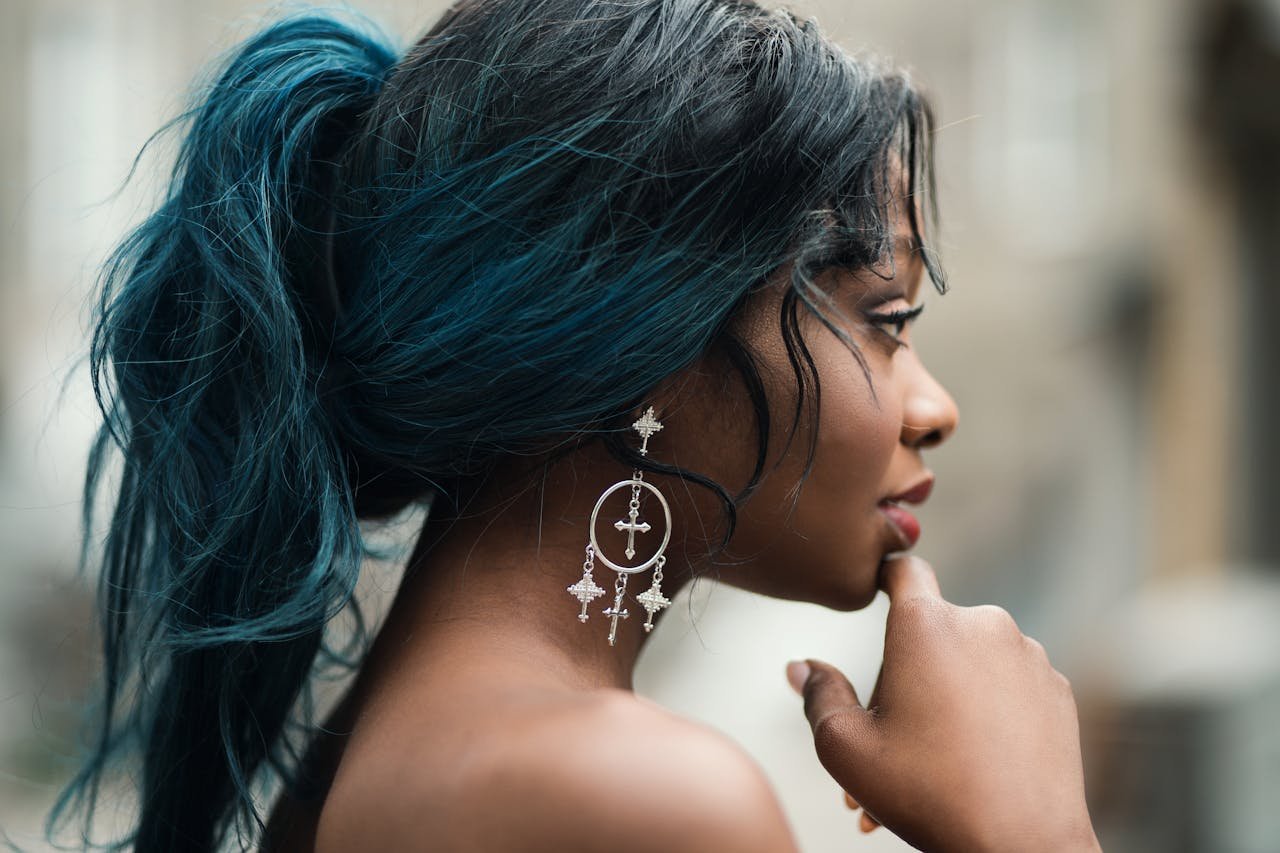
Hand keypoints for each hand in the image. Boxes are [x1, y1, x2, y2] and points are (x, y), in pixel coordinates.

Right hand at [786, 555, 1100, 852]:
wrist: (1023, 846)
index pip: (903, 568)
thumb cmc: (928, 794)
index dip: (884, 577)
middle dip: (904, 677)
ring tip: (927, 764)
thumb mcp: (845, 747)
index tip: (875, 595)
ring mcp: (1028, 656)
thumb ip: (817, 693)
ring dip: (944, 699)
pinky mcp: (1057, 690)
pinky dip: (986, 712)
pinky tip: (972, 761)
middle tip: (887, 741)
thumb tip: (801, 667)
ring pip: (970, 662)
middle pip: (930, 631)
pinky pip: (1008, 685)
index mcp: (928, 624)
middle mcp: (984, 624)